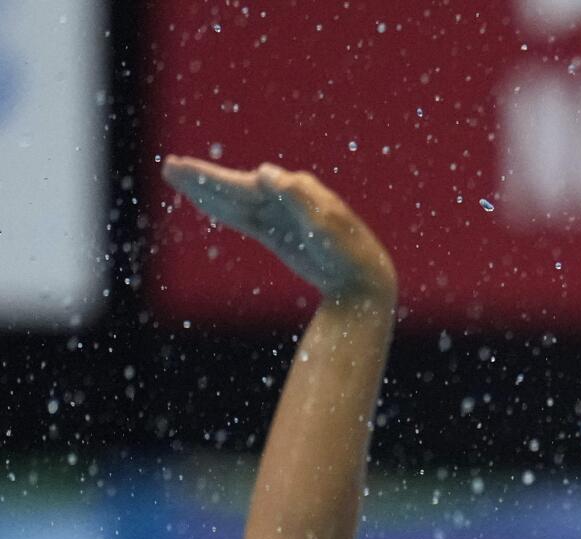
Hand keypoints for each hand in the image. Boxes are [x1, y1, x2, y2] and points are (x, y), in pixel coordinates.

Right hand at [162, 157, 396, 303]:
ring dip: (205, 191)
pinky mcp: (275, 233)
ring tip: (173, 176)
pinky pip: (242, 218)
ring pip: (233, 200)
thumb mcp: (324, 225)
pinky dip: (222, 209)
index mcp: (294, 190)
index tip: (187, 171)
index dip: (215, 179)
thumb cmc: (348, 251)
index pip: (246, 183)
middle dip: (202, 178)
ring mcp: (278, 215)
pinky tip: (204, 202)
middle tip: (168, 165)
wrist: (362, 279)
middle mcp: (283, 197)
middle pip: (234, 187)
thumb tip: (264, 172)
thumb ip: (295, 198)